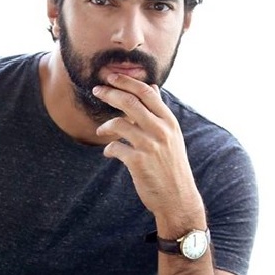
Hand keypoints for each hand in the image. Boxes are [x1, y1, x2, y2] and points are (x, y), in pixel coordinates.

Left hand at [92, 73, 202, 216]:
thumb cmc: (171, 165)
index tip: (111, 76)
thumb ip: (159, 112)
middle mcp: (161, 130)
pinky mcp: (138, 162)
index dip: (126, 81)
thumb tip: (152, 86)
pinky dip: (109, 149)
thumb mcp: (171, 135)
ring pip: (119, 123)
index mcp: (169, 121)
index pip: (146, 92)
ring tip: (101, 131)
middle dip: (110, 93)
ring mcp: (150, 145)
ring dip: (105, 126)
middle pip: (130, 102)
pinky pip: (114, 147)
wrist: (177, 198)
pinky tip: (110, 153)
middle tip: (97, 90)